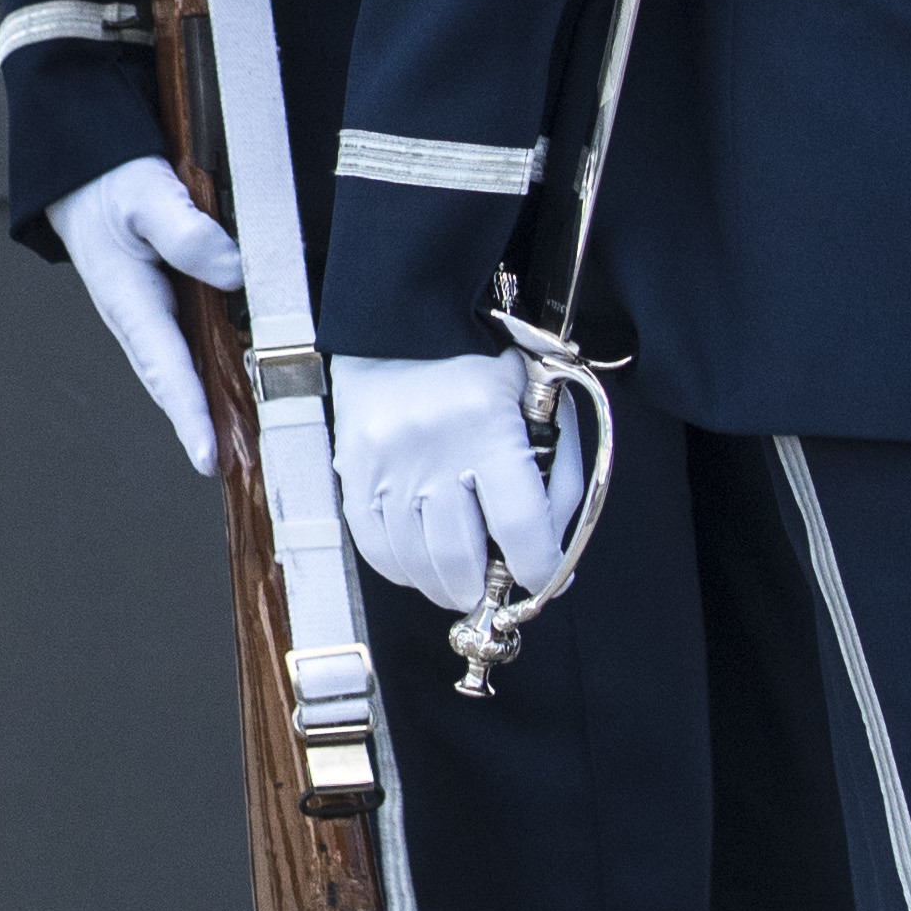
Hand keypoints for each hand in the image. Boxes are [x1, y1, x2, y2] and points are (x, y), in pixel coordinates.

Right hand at [49, 157, 250, 470]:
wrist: (81, 167)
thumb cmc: (108, 182)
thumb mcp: (146, 195)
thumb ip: (187, 232)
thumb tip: (235, 273)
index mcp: (129, 301)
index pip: (165, 368)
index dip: (189, 415)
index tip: (209, 459)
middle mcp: (140, 318)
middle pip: (176, 384)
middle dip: (206, 428)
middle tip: (244, 472)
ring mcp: (152, 313)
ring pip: (187, 370)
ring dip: (216, 407)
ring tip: (253, 445)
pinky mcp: (166, 302)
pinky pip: (195, 346)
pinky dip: (219, 372)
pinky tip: (249, 385)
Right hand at [331, 350, 548, 608]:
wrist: (404, 322)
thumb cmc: (482, 365)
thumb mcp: (540, 406)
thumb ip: (558, 479)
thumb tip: (551, 552)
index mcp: (487, 426)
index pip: (520, 527)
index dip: (538, 568)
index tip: (543, 578)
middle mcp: (430, 448)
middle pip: (461, 557)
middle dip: (485, 587)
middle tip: (496, 588)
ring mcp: (384, 463)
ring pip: (415, 561)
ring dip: (445, 585)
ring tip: (462, 583)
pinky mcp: (353, 470)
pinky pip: (373, 545)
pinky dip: (403, 569)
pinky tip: (423, 564)